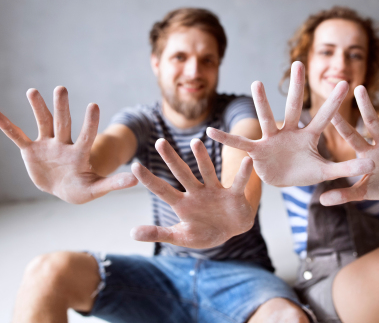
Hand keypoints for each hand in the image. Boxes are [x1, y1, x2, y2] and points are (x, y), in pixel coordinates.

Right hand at [0, 86, 136, 203]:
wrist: (64, 189)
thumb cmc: (82, 188)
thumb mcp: (97, 188)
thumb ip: (114, 183)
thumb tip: (137, 179)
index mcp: (80, 154)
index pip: (86, 135)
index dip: (90, 122)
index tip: (93, 105)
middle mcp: (63, 144)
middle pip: (63, 123)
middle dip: (62, 107)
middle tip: (61, 88)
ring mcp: (47, 145)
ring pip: (43, 123)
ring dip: (38, 108)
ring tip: (32, 91)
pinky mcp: (31, 151)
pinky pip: (17, 137)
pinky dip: (7, 126)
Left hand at [130, 138, 254, 248]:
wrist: (231, 231)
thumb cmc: (204, 232)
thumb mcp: (180, 236)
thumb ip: (158, 233)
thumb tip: (132, 233)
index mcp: (182, 204)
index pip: (162, 189)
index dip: (149, 179)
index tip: (134, 166)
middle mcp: (196, 193)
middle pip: (181, 173)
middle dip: (171, 159)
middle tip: (159, 142)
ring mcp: (215, 191)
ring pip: (207, 171)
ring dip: (202, 158)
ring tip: (195, 142)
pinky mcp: (233, 195)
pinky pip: (238, 182)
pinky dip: (243, 173)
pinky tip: (246, 160)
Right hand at [206, 61, 374, 186]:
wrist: (281, 182)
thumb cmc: (303, 173)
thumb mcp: (325, 173)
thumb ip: (345, 168)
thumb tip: (371, 164)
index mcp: (309, 136)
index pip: (324, 117)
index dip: (334, 101)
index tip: (345, 82)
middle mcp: (290, 132)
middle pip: (295, 106)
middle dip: (297, 87)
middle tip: (298, 63)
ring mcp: (272, 139)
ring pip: (267, 117)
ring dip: (262, 102)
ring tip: (257, 82)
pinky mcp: (257, 151)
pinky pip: (241, 144)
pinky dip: (227, 139)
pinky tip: (210, 132)